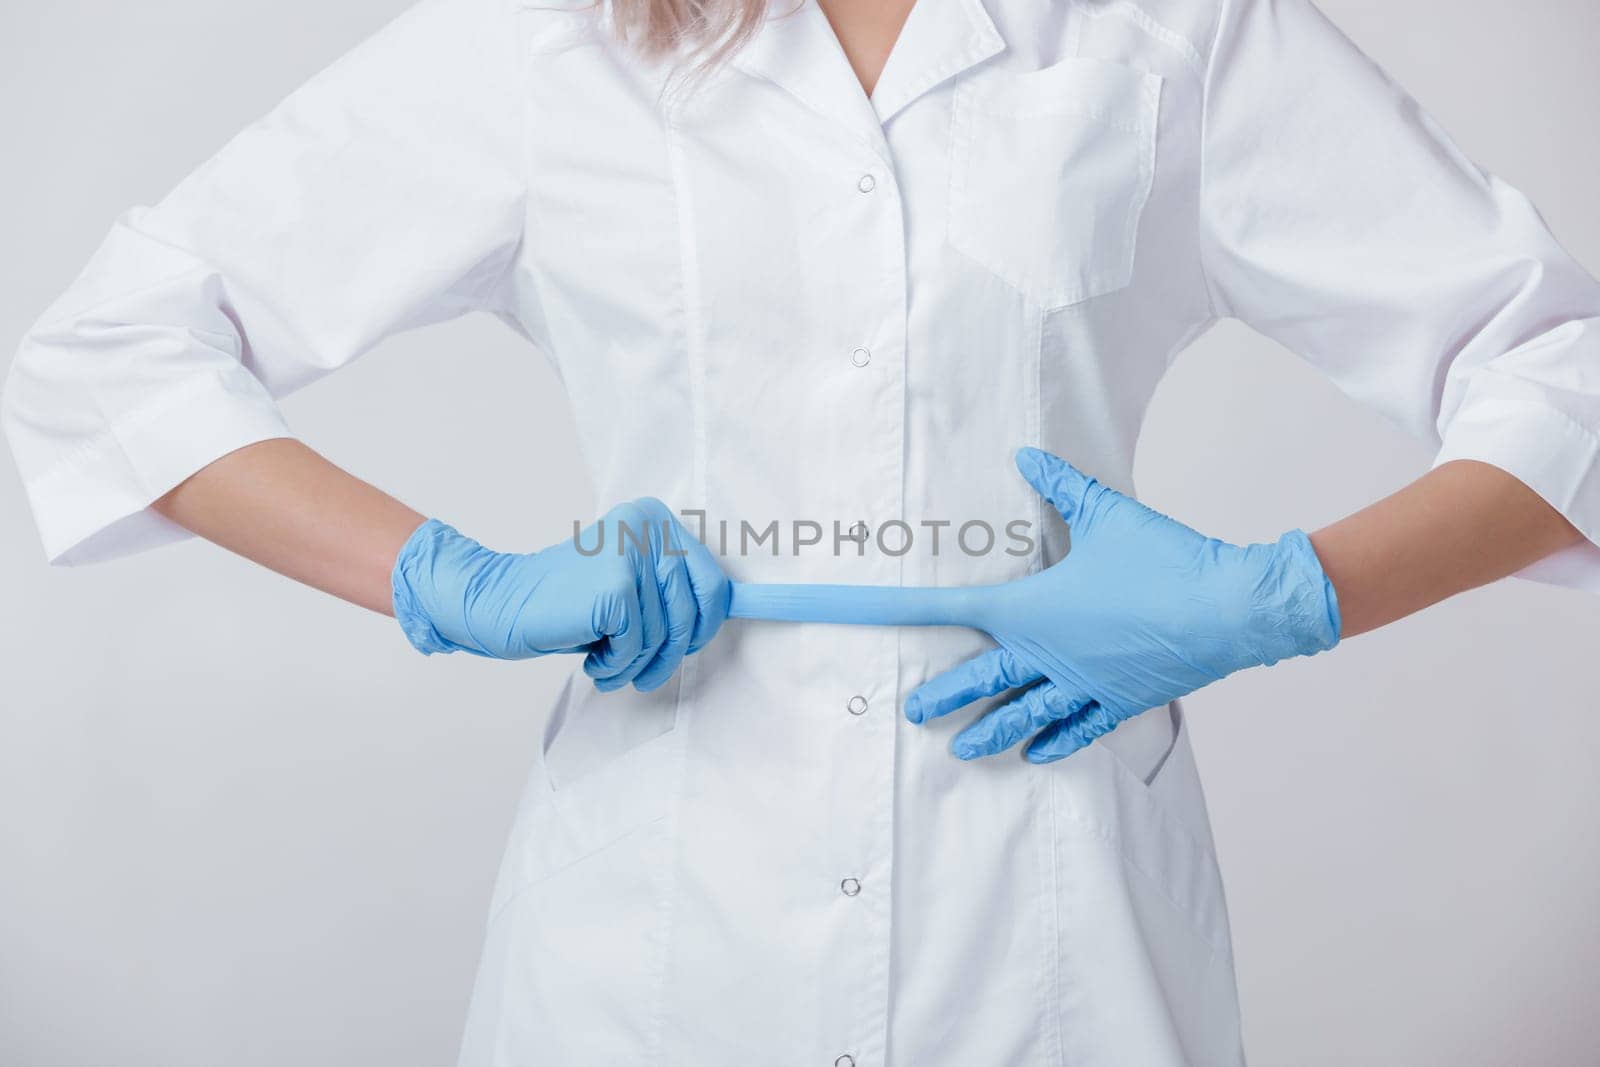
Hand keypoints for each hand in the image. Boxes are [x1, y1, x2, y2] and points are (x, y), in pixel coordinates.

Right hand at [390, 498, 729, 692]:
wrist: (503, 603)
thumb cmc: (570, 602)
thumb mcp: (632, 585)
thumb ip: (672, 589)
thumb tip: (734, 610)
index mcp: (655, 519)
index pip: (712, 580)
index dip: (707, 623)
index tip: (693, 646)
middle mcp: (647, 526)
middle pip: (694, 611)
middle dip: (672, 652)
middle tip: (648, 673)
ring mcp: (631, 553)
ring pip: (664, 633)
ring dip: (638, 663)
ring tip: (610, 665)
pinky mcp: (615, 585)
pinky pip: (637, 643)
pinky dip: (617, 663)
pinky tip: (594, 658)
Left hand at [727, 448, 1340, 760]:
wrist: (1229, 608)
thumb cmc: (1165, 560)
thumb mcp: (1107, 513)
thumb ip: (1060, 486)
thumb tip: (1026, 456)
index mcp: (1034, 609)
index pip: (955, 610)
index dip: (908, 615)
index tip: (870, 623)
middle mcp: (1049, 655)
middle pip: (983, 680)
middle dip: (945, 697)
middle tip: (913, 712)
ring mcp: (1084, 684)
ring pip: (1026, 715)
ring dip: (992, 733)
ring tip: (963, 751)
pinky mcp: (1121, 700)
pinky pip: (1080, 727)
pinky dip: (1057, 742)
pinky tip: (1039, 753)